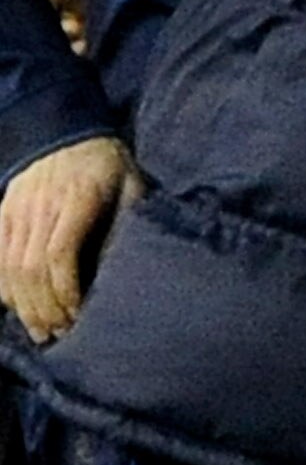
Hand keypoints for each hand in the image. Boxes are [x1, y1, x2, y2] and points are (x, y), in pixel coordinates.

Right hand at [0, 134, 136, 340]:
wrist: (65, 131)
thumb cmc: (108, 164)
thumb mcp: (132, 184)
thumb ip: (130, 219)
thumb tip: (128, 263)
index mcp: (77, 199)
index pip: (59, 253)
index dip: (66, 290)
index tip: (79, 314)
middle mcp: (40, 207)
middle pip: (31, 268)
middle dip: (45, 307)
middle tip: (61, 333)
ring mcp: (16, 211)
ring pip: (10, 267)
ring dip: (24, 305)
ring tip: (42, 331)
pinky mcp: (2, 214)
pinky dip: (4, 287)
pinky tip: (18, 308)